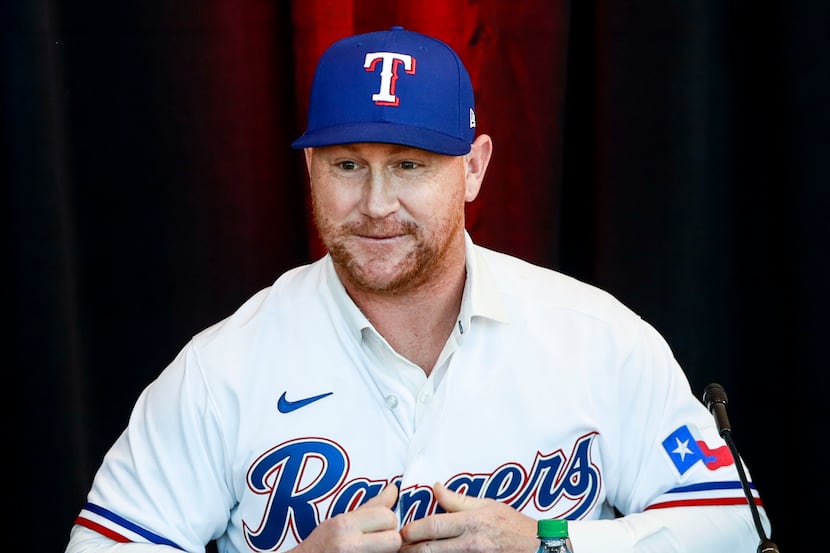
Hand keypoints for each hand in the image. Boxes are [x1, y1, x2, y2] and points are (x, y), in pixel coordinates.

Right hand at [293, 483, 400, 552]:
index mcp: (344, 525)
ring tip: (370, 549)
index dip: (388, 521)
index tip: (380, 525)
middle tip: (376, 541)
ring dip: (386, 550)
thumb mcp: (339, 522)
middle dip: (390, 539)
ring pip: (391, 552)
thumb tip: (393, 490)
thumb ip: (369, 507)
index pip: (387, 516)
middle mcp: (349, 545)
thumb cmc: (319, 546)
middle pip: (394, 538)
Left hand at [400, 482, 538, 552]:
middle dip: (410, 550)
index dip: (414, 530)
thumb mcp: (488, 505)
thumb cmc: (513, 525)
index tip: (402, 531)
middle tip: (397, 548)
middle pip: (431, 549)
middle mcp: (471, 544)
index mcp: (471, 522)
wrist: (539, 547)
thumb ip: (458, 499)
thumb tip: (435, 487)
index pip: (435, 525)